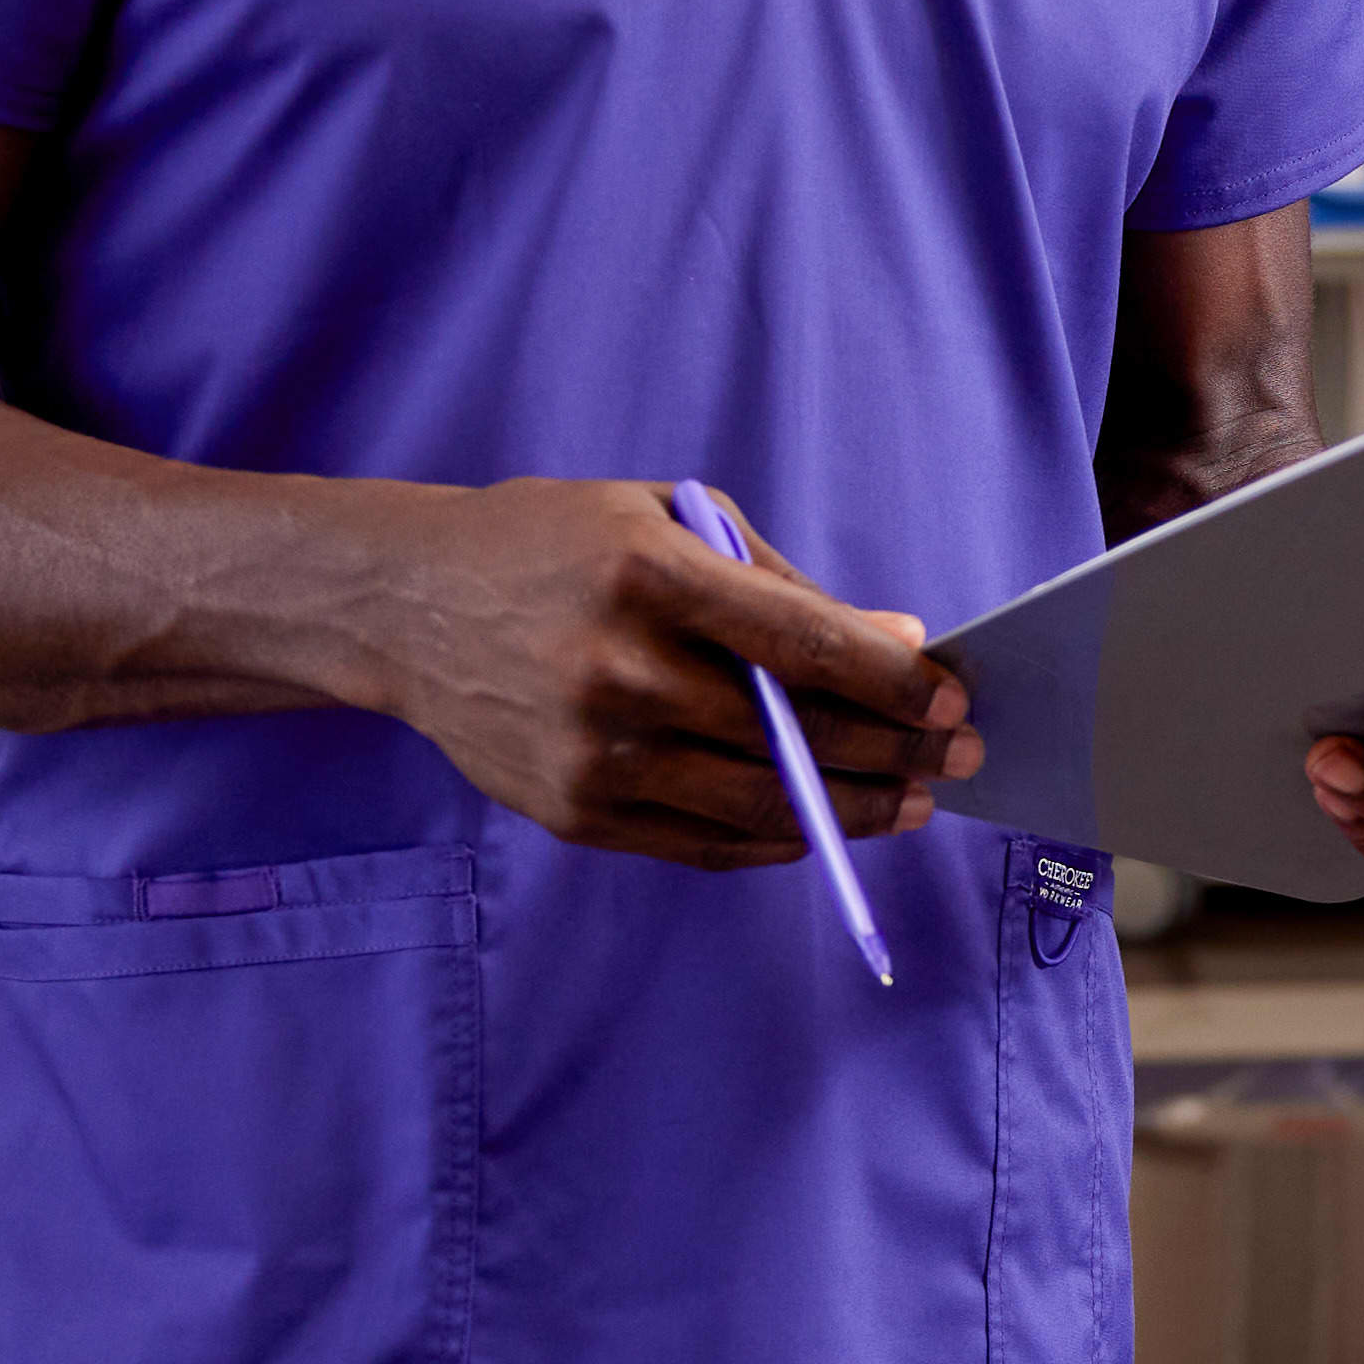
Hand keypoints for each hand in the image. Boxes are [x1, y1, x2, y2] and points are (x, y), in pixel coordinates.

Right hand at [336, 478, 972, 869]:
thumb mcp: (661, 519)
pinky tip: (827, 825)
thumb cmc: (551, 546)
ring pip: (759, 805)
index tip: (953, 696)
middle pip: (793, 734)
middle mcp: (620, 672)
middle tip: (958, 755)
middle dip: (895, 750)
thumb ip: (779, 582)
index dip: (893, 680)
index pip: (803, 643)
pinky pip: (703, 844)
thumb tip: (895, 641)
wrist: (405, 606)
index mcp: (648, 576)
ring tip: (911, 801)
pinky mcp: (574, 815)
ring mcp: (593, 756)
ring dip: (854, 810)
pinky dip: (778, 840)